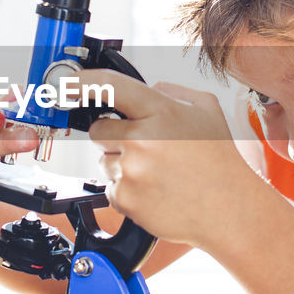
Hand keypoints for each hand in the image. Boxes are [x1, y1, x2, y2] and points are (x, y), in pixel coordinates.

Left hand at [79, 69, 261, 247]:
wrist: (229, 210)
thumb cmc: (219, 162)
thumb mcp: (206, 110)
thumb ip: (172, 91)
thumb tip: (146, 88)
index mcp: (161, 111)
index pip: (110, 87)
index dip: (81, 83)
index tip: (65, 84)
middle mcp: (143, 139)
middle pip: (98, 130)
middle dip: (114, 137)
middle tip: (145, 148)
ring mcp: (132, 171)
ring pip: (103, 161)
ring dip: (122, 165)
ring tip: (157, 173)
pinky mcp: (126, 199)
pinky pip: (110, 188)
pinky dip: (127, 190)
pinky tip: (155, 191)